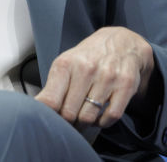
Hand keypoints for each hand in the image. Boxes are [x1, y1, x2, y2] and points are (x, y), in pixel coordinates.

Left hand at [35, 26, 153, 129]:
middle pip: (69, 113)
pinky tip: (99, 116)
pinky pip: (111, 116)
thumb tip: (40, 111)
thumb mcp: (66, 64)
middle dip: (67, 122)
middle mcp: (86, 69)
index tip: (49, 121)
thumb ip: (53, 88)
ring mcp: (107, 77)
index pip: (50, 100)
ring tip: (83, 118)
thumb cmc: (88, 58)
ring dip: (84, 124)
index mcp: (66, 64)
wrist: (121, 42)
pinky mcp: (126, 86)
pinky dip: (103, 122)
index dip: (48, 116)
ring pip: (89, 117)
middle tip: (69, 122)